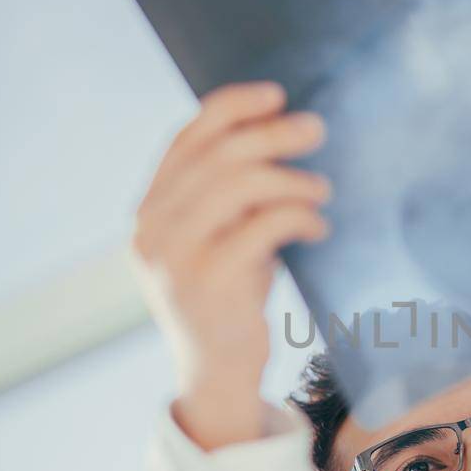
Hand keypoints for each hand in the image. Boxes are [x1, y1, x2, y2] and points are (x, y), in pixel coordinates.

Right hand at [130, 81, 331, 448]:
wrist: (218, 375)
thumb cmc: (230, 298)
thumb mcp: (220, 238)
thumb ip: (229, 192)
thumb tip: (279, 128)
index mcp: (149, 210)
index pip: (186, 138)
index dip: (232, 107)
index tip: (277, 95)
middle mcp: (151, 229)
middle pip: (218, 154)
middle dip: (274, 133)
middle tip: (317, 129)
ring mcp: (174, 257)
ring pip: (239, 183)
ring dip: (291, 178)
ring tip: (321, 191)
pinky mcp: (208, 283)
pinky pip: (264, 225)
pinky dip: (300, 216)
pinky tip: (318, 226)